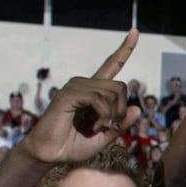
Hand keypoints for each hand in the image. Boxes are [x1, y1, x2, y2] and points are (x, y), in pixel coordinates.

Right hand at [17, 33, 136, 164]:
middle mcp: (84, 84)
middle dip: (120, 110)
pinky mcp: (68, 95)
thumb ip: (120, 124)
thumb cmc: (72, 146)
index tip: (134, 31)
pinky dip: (103, 115)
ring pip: (111, 93)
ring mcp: (75, 87)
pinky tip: (94, 126)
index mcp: (94, 91)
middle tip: (108, 126)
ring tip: (97, 128)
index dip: (124, 49)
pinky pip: (98, 99)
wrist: (49, 155)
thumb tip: (137, 108)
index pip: (111, 65)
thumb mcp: (104, 136)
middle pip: (120, 87)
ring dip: (111, 116)